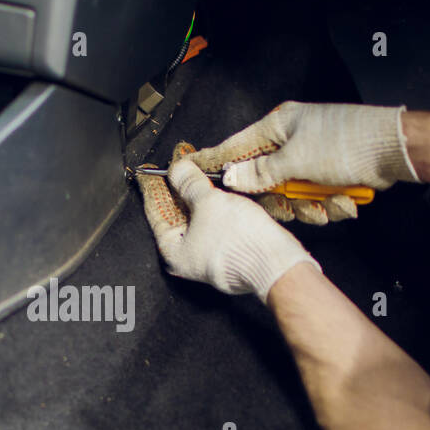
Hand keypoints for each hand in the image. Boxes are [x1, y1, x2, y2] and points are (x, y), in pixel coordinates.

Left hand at [137, 151, 319, 301]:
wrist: (276, 262)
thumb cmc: (240, 243)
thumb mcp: (207, 202)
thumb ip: (189, 184)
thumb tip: (177, 170)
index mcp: (173, 253)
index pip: (155, 212)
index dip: (155, 188)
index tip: (153, 172)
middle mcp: (188, 258)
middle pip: (176, 215)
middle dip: (179, 190)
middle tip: (179, 167)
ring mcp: (209, 256)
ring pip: (198, 219)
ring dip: (199, 195)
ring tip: (198, 172)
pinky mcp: (229, 252)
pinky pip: (216, 224)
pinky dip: (215, 206)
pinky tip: (218, 190)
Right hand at [186, 101, 419, 224]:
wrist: (395, 151)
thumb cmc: (348, 143)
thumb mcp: (296, 161)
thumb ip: (260, 173)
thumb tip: (230, 178)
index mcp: (280, 126)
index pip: (236, 146)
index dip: (213, 160)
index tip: (187, 167)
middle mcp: (292, 140)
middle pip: (265, 180)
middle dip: (282, 200)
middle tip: (290, 206)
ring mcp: (311, 158)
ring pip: (292, 195)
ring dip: (311, 206)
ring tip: (328, 202)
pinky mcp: (328, 174)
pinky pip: (315, 198)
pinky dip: (329, 203)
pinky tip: (344, 199)